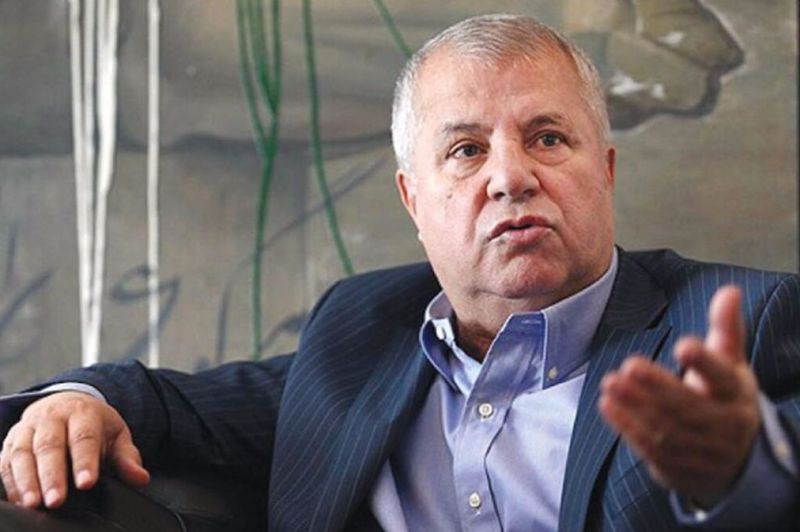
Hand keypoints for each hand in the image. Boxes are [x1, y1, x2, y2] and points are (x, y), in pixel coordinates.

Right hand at [0, 391, 149, 508]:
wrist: (66, 402)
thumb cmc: (93, 424)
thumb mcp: (115, 435)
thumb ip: (127, 458)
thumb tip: (140, 478)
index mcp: (83, 412)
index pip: (84, 437)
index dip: (85, 461)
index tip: (87, 483)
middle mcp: (52, 417)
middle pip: (50, 445)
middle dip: (52, 475)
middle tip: (56, 500)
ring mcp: (29, 427)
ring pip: (23, 452)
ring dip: (27, 480)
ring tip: (34, 503)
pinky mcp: (11, 440)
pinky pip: (6, 460)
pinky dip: (11, 481)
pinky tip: (20, 499)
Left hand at [599, 286, 760, 505]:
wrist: (735, 461)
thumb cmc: (724, 399)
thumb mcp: (729, 364)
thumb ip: (725, 328)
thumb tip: (729, 290)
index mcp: (736, 394)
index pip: (723, 377)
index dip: (705, 363)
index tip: (685, 345)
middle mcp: (723, 425)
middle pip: (690, 407)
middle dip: (659, 386)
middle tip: (630, 365)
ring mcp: (702, 451)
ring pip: (667, 429)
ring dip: (636, 406)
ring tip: (611, 382)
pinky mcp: (678, 468)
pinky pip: (651, 448)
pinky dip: (627, 427)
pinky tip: (607, 405)